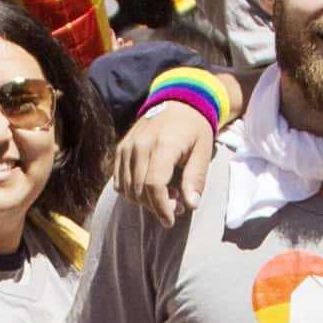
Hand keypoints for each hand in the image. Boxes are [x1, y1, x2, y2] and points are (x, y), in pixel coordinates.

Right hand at [113, 95, 218, 214]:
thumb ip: (196, 178)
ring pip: (127, 189)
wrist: (178, 101)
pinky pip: (119, 180)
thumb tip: (191, 205)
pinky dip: (132, 191)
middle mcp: (140, 145)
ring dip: (144, 200)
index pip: (154, 185)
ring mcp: (127, 146)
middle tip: (176, 204)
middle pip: (139, 190)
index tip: (170, 220)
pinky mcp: (120, 149)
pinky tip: (149, 186)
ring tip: (166, 193)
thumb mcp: (203, 151)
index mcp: (164, 145)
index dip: (161, 208)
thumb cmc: (194, 129)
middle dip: (156, 206)